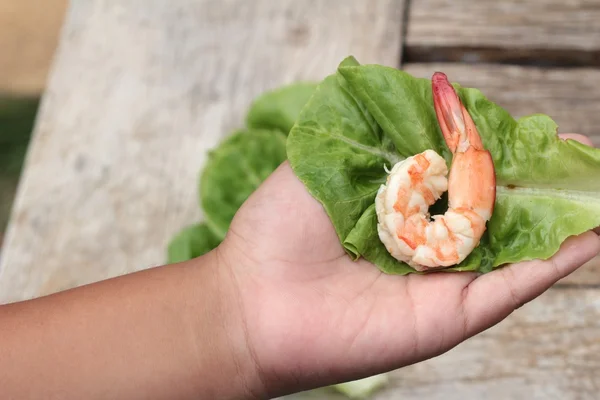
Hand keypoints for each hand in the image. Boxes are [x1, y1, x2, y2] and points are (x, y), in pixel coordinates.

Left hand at [220, 133, 599, 397]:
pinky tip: (592, 230)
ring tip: (594, 182)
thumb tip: (432, 115)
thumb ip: (378, 141)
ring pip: (518, 246)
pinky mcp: (450, 315)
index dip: (498, 149)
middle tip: (578, 151)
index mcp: (401, 205)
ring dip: (562, 215)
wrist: (253, 301)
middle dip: (540, 179)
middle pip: (498, 207)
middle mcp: (428, 242)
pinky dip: (557, 260)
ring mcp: (443, 279)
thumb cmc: (278, 230)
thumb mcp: (326, 163)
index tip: (527, 126)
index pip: (464, 172)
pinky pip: (513, 286)